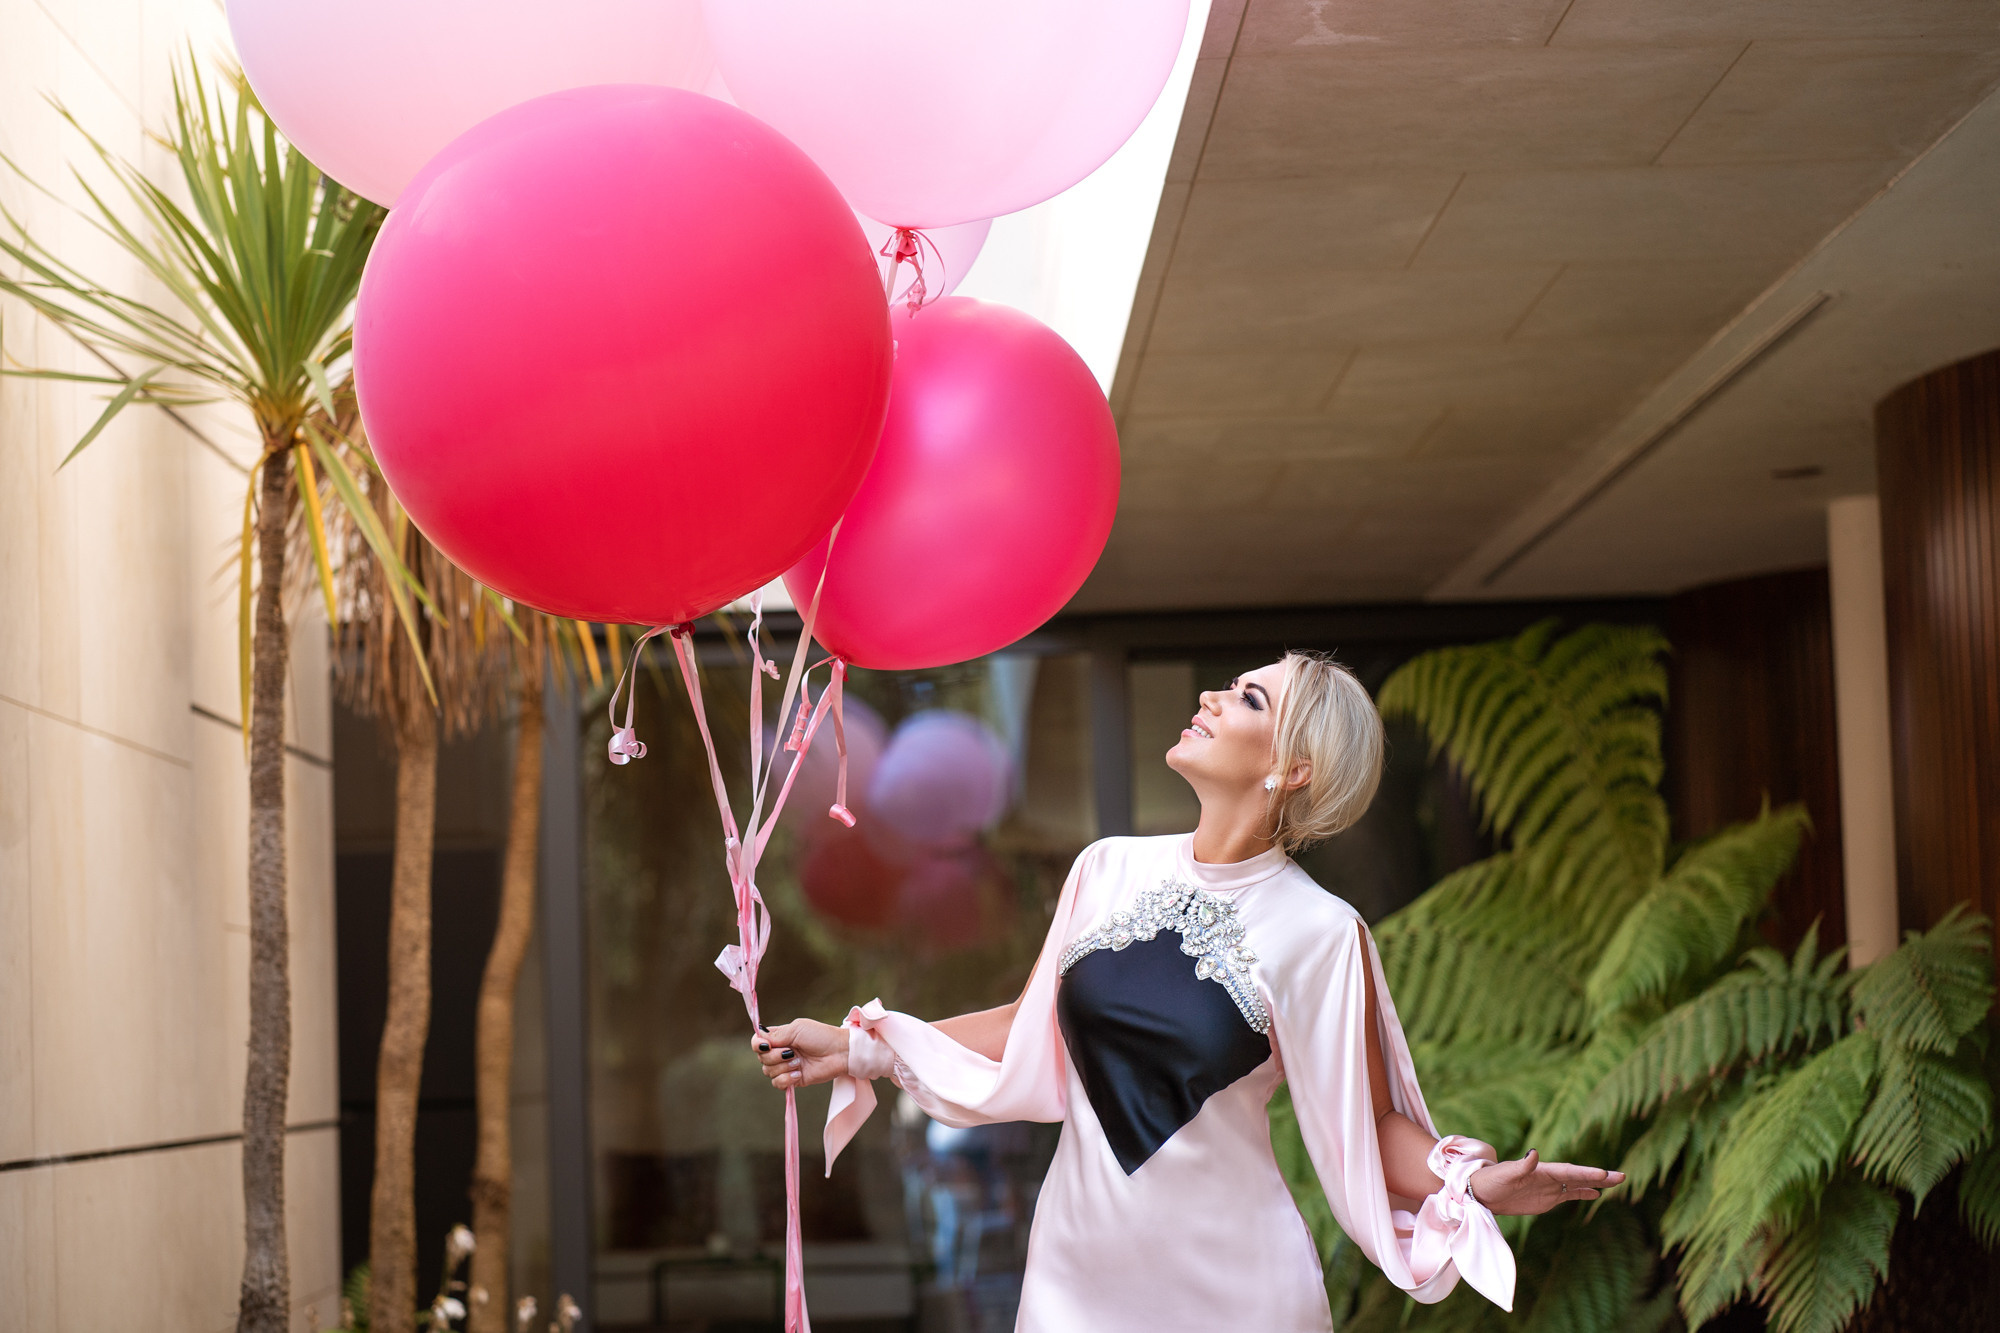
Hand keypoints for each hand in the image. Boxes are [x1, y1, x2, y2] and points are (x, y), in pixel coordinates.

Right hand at [750, 1018, 847, 1090]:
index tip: (766, 1046)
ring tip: (799, 1062)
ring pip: (768, 1072)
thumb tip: (759, 1040)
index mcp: (780, 1037)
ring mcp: (786, 1066)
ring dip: (784, 1067)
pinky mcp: (793, 1079)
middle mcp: (780, 1051)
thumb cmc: (821, 1036)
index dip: (758, 1045)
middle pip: (761, 1059)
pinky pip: (778, 1083)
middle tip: (792, 1052)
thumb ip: (776, 1035)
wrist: (839, 1052)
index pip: (758, 1042)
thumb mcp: (797, 1029)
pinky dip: (787, 1079)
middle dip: (775, 1056)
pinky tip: (799, 1073)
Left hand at [1466, 1150, 1623, 1215]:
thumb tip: (1534, 1152)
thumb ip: (1522, 1165)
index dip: (1585, 1173)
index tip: (1603, 1174)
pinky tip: (1596, 1194)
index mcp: (1541, 1169)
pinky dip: (1583, 1193)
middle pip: (1579, 1176)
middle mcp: (1549, 1177)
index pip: (1569, 1171)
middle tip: (1622, 1176)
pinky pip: (1569, 1194)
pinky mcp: (1547, 1199)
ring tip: (1616, 1182)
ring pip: (1578, 1184)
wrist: (1482, 1193)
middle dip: (1600, 1176)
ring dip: (1596, 1183)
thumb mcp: (1506, 1174)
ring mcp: (1550, 1187)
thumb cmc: (1492, 1181)